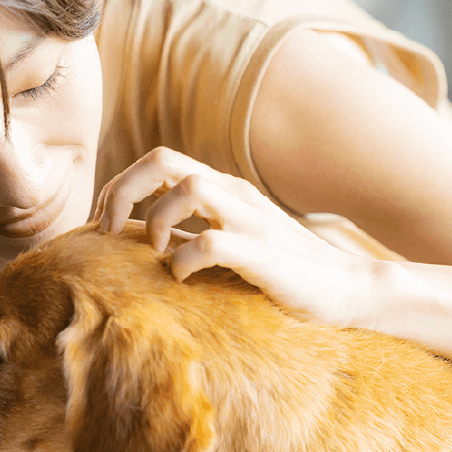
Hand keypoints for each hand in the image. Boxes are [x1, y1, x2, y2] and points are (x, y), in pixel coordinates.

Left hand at [93, 147, 376, 326]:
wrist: (346, 290)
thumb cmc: (283, 273)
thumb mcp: (229, 244)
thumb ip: (190, 235)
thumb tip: (136, 243)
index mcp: (223, 188)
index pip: (157, 161)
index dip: (119, 187)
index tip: (105, 227)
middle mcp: (234, 194)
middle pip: (162, 161)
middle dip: (122, 192)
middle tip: (110, 234)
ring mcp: (251, 220)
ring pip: (188, 190)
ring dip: (157, 222)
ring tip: (157, 255)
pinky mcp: (265, 254)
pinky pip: (212, 241)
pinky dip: (185, 260)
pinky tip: (183, 278)